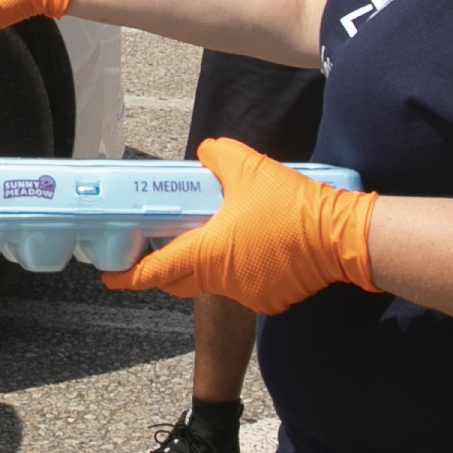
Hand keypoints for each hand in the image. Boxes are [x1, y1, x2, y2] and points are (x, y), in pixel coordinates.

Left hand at [105, 139, 378, 311]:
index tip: (111, 278)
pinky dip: (241, 269)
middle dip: (165, 269)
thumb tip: (207, 154)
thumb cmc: (293, 206)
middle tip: (159, 251)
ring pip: (215, 281)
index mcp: (207, 253)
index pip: (156, 271)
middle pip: (181, 280)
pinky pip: (245, 285)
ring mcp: (248, 293)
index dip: (129, 276)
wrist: (341, 237)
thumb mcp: (248, 167)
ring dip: (209, 264)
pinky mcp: (273, 298)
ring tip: (217, 235)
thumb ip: (217, 156)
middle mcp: (222, 280)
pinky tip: (255, 245)